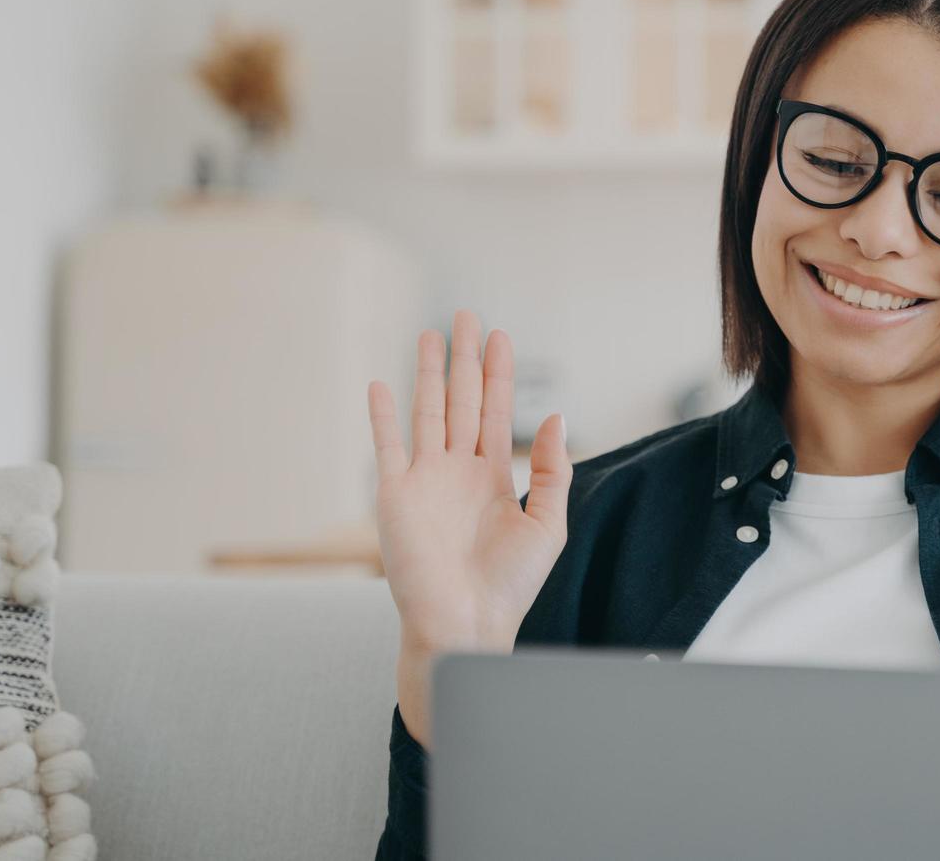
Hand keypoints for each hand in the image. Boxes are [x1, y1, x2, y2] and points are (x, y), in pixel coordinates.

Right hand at [367, 310, 571, 744]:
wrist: (465, 623)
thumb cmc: (508, 586)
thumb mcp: (547, 525)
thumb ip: (552, 471)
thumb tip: (557, 416)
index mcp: (494, 477)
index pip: (496, 411)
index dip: (498, 374)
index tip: (501, 336)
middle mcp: (458, 471)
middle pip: (462, 400)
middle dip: (466, 358)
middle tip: (468, 315)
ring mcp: (425, 480)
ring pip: (427, 411)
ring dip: (428, 372)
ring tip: (431, 333)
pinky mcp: (395, 495)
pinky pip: (387, 445)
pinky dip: (383, 414)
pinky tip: (382, 383)